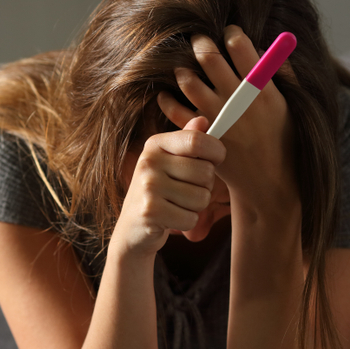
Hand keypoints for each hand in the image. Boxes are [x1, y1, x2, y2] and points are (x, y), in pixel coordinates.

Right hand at [111, 116, 226, 258]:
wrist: (132, 229)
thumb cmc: (158, 192)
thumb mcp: (168, 162)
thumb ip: (187, 141)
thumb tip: (203, 119)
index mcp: (155, 145)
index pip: (197, 140)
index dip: (216, 151)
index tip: (217, 159)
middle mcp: (149, 162)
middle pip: (206, 172)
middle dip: (205, 186)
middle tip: (186, 191)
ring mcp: (148, 187)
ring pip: (202, 198)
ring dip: (196, 207)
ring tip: (177, 205)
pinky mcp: (151, 212)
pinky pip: (191, 218)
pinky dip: (187, 222)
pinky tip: (171, 219)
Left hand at [157, 25, 297, 211]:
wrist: (270, 180)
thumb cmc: (284, 140)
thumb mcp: (290, 106)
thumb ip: (282, 76)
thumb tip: (270, 47)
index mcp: (261, 88)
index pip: (240, 46)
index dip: (231, 33)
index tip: (228, 32)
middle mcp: (236, 100)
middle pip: (209, 57)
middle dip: (200, 42)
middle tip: (197, 40)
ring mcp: (217, 117)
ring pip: (188, 81)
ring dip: (182, 68)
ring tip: (183, 66)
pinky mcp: (202, 134)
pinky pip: (175, 111)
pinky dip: (167, 99)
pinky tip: (167, 93)